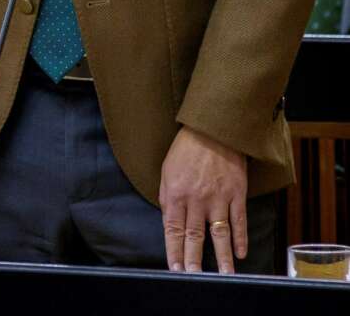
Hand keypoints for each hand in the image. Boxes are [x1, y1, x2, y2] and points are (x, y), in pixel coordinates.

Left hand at [159, 125, 247, 273]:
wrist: (212, 129)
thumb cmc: (186, 149)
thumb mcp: (167, 170)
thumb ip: (168, 197)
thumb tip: (169, 221)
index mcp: (175, 192)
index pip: (173, 229)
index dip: (174, 250)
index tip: (175, 268)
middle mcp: (196, 199)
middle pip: (194, 236)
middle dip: (193, 260)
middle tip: (194, 278)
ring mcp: (218, 197)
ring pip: (219, 234)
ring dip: (222, 258)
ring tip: (223, 276)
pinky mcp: (236, 193)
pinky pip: (239, 221)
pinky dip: (240, 239)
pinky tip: (240, 254)